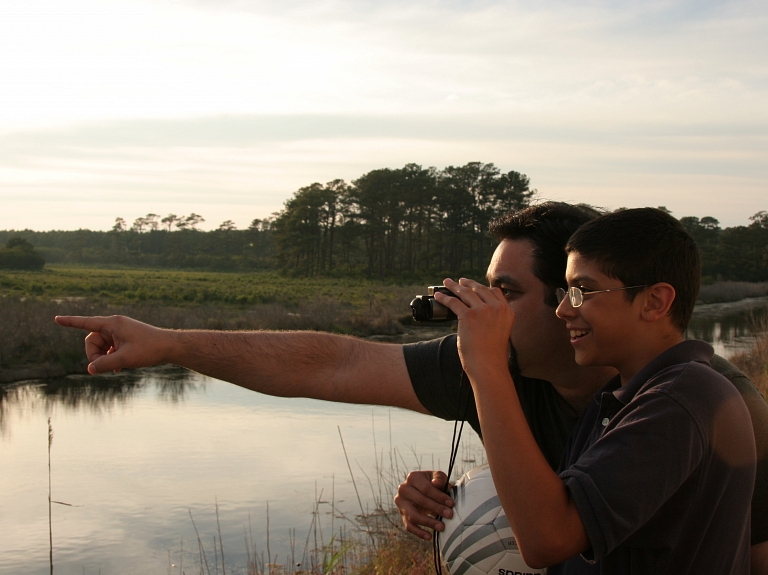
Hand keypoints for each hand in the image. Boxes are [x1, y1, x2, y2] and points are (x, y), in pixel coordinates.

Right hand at [54, 315, 169, 373]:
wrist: (170, 347)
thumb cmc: (149, 349)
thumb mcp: (125, 359)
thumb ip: (104, 364)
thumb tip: (90, 369)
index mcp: (113, 324)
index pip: (86, 322)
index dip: (70, 322)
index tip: (56, 319)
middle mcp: (115, 325)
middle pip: (92, 340)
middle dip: (95, 355)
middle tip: (103, 368)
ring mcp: (120, 332)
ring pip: (101, 347)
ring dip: (104, 359)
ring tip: (117, 368)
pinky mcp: (125, 339)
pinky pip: (110, 348)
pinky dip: (111, 358)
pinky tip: (120, 368)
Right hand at [394, 470, 453, 539]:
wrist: (423, 491)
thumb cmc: (433, 483)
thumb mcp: (437, 477)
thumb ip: (439, 478)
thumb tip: (437, 484)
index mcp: (413, 477)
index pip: (426, 488)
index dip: (439, 496)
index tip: (451, 503)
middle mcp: (403, 489)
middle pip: (420, 501)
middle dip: (437, 508)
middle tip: (450, 515)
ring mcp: (401, 503)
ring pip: (413, 515)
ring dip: (428, 522)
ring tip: (442, 527)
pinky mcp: (402, 515)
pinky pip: (409, 526)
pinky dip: (419, 532)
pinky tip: (429, 537)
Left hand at [434, 278, 514, 378]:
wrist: (488, 365)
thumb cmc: (492, 353)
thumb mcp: (500, 331)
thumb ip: (494, 319)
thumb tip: (477, 312)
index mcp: (507, 311)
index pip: (494, 291)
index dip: (482, 286)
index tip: (474, 285)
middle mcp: (497, 308)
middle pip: (479, 289)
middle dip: (467, 283)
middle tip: (459, 281)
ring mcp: (483, 310)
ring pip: (465, 292)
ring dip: (454, 286)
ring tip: (447, 283)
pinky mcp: (468, 315)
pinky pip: (453, 302)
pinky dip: (444, 298)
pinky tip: (438, 296)